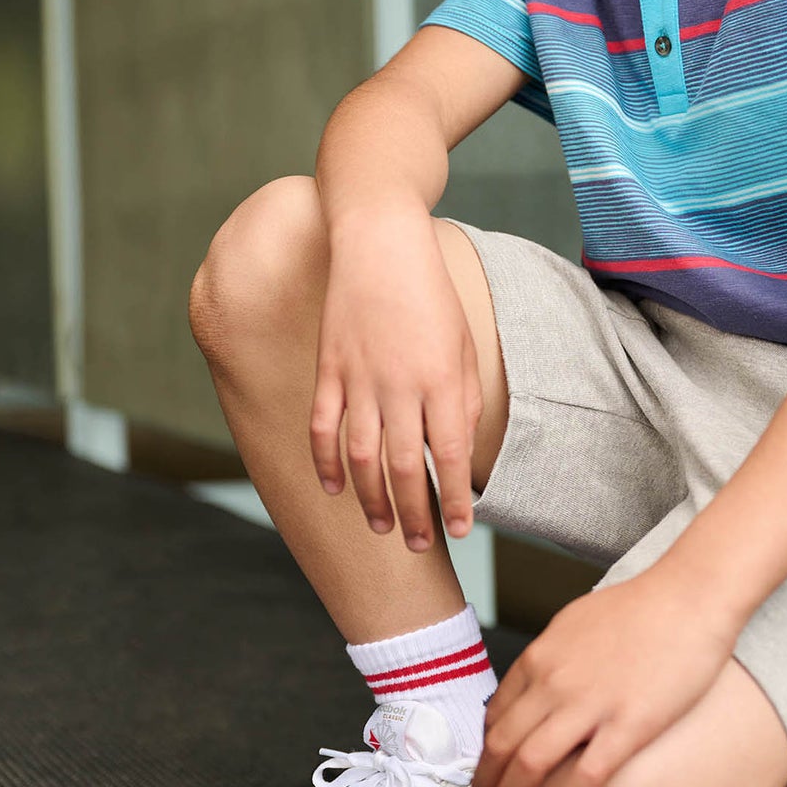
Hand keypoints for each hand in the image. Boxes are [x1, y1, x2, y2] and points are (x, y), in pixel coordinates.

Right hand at [308, 210, 479, 549]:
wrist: (381, 242)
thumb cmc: (431, 292)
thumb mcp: (463, 341)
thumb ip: (463, 396)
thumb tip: (457, 446)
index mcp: (442, 378)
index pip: (451, 454)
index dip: (457, 499)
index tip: (462, 530)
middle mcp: (400, 384)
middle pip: (405, 468)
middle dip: (415, 515)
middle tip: (420, 545)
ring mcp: (359, 378)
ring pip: (361, 458)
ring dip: (371, 500)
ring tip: (381, 528)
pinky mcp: (328, 369)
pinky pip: (323, 428)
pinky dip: (325, 464)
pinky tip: (335, 489)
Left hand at [472, 568, 738, 786]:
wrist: (688, 596)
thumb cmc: (641, 606)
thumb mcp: (576, 623)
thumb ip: (552, 657)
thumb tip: (537, 683)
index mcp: (542, 657)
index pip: (495, 716)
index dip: (484, 754)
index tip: (487, 774)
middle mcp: (555, 681)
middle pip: (502, 745)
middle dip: (486, 785)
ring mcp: (590, 704)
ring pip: (530, 765)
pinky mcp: (628, 723)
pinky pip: (586, 776)